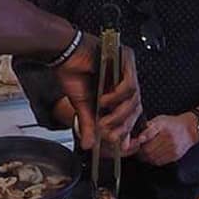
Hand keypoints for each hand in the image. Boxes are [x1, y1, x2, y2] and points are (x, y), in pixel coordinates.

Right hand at [54, 34, 142, 150]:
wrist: (63, 54)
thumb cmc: (73, 72)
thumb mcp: (82, 105)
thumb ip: (89, 123)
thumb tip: (88, 144)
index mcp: (117, 89)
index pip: (130, 112)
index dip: (126, 129)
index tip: (121, 144)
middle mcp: (125, 79)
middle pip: (135, 107)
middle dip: (123, 125)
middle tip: (110, 135)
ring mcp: (127, 68)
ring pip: (135, 97)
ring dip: (119, 113)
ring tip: (104, 119)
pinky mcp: (126, 59)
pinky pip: (130, 83)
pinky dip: (118, 96)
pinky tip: (104, 100)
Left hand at [135, 113, 198, 166]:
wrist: (190, 129)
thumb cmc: (173, 124)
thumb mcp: (160, 119)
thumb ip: (148, 126)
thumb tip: (136, 136)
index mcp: (162, 126)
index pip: (147, 134)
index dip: (139, 140)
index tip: (135, 142)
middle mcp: (168, 137)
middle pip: (148, 149)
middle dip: (140, 151)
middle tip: (137, 150)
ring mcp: (172, 147)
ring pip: (152, 157)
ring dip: (145, 157)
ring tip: (144, 153)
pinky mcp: (175, 155)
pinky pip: (159, 162)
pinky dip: (152, 160)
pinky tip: (152, 156)